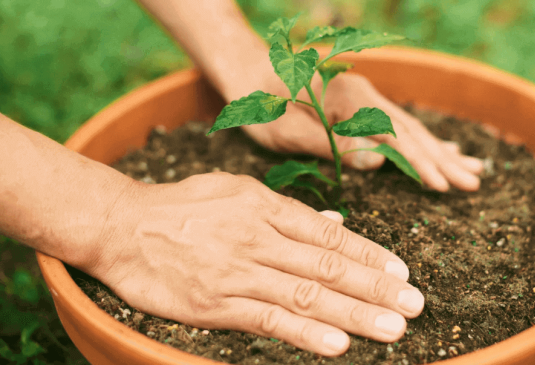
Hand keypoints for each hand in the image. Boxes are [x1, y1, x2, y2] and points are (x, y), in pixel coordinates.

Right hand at [94, 173, 423, 355]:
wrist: (121, 225)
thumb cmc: (184, 205)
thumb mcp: (238, 191)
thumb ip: (288, 211)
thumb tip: (336, 223)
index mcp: (266, 207)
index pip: (330, 234)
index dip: (369, 254)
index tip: (402, 271)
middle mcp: (259, 238)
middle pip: (328, 266)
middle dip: (375, 287)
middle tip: (414, 304)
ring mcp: (238, 271)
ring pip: (307, 294)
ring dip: (354, 313)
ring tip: (392, 327)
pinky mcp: (215, 303)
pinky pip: (268, 318)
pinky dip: (305, 333)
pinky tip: (337, 343)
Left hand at [231, 61, 483, 191]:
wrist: (247, 68)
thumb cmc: (261, 103)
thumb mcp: (287, 130)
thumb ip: (333, 144)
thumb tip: (380, 161)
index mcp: (350, 99)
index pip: (396, 135)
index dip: (421, 162)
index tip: (443, 185)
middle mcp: (366, 96)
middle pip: (413, 131)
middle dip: (443, 159)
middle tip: (474, 182)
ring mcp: (366, 99)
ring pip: (411, 128)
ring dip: (441, 151)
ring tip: (473, 169)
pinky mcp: (362, 106)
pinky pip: (399, 126)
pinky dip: (424, 141)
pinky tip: (444, 149)